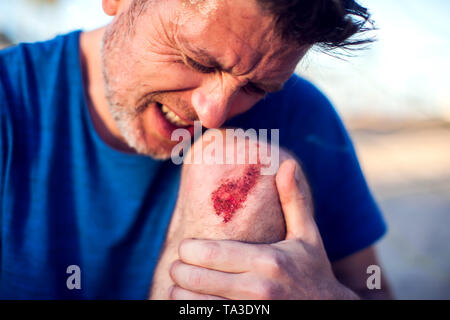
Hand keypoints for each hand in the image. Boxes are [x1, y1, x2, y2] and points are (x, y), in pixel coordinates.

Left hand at [168, 160, 358, 299]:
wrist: (330, 311)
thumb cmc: (314, 270)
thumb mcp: (308, 235)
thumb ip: (294, 201)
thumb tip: (287, 164)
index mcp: (269, 260)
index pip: (212, 253)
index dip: (189, 249)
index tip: (184, 247)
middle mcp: (259, 288)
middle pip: (197, 279)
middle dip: (178, 272)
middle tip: (176, 267)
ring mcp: (252, 311)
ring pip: (196, 304)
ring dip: (179, 295)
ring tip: (178, 286)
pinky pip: (207, 319)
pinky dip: (192, 311)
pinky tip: (191, 303)